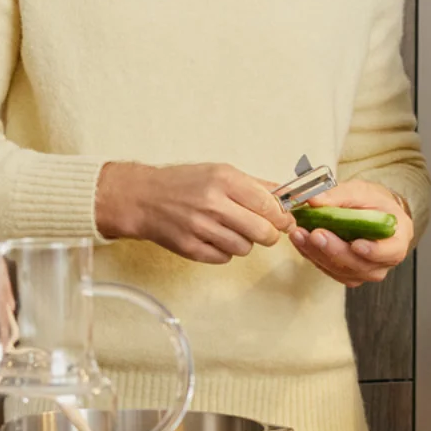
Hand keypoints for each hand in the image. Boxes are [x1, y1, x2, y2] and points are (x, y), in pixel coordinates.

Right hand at [95, 162, 292, 264]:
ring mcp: (201, 228)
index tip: (285, 220)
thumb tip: (289, 197)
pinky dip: (224, 251)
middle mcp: (213, 203)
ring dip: (244, 242)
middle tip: (263, 230)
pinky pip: (225, 258)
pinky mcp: (191, 248)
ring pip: (245, 248)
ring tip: (229, 230)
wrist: (142, 198)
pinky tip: (213, 237)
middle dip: (268, 234)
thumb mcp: (220, 172)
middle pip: (263, 232)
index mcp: (224, 180)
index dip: (282, 217)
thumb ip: (256, 186)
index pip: (269, 205)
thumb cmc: (183, 183)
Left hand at [288, 180, 413, 286]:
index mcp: (397, 241)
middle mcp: (383, 262)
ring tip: (300, 234)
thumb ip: (341, 195)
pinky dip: (312, 255)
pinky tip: (301, 241)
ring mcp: (364, 271)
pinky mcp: (346, 273)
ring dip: (317, 254)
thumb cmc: (374, 204)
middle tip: (316, 234)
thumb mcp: (363, 191)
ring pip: (341, 270)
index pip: (391, 252)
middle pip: (360, 265)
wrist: (371, 213)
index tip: (356, 244)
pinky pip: (328, 270)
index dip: (374, 251)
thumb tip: (315, 200)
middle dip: (335, 250)